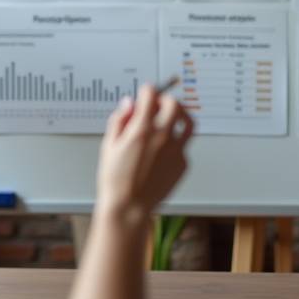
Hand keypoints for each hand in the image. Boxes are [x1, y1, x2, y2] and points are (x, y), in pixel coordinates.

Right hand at [96, 84, 193, 224]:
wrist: (128, 207)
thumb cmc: (115, 180)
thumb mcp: (109, 145)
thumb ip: (119, 120)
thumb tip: (129, 104)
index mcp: (142, 130)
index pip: (151, 95)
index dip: (147, 90)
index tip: (145, 92)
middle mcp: (162, 137)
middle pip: (174, 104)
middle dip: (165, 99)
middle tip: (158, 105)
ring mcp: (175, 151)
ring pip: (188, 122)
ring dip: (181, 115)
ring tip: (172, 118)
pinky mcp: (182, 164)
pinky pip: (184, 145)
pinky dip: (176, 140)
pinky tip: (164, 148)